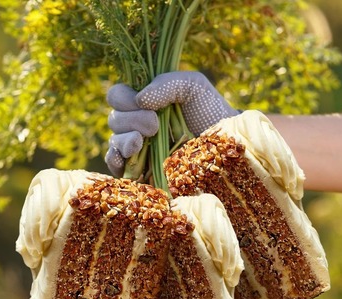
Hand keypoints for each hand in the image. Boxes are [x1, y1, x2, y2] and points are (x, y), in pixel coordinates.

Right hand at [105, 71, 237, 176]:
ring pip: (114, 141)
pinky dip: (116, 160)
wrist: (227, 146)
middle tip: (156, 124)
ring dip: (125, 139)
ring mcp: (138, 149)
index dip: (123, 98)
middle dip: (132, 119)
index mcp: (145, 101)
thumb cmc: (211, 113)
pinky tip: (127, 157)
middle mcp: (137, 124)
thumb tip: (140, 99)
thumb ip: (167, 82)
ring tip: (143, 140)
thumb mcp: (194, 86)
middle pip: (114, 119)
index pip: (117, 96)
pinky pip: (115, 166)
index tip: (146, 103)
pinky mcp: (140, 172)